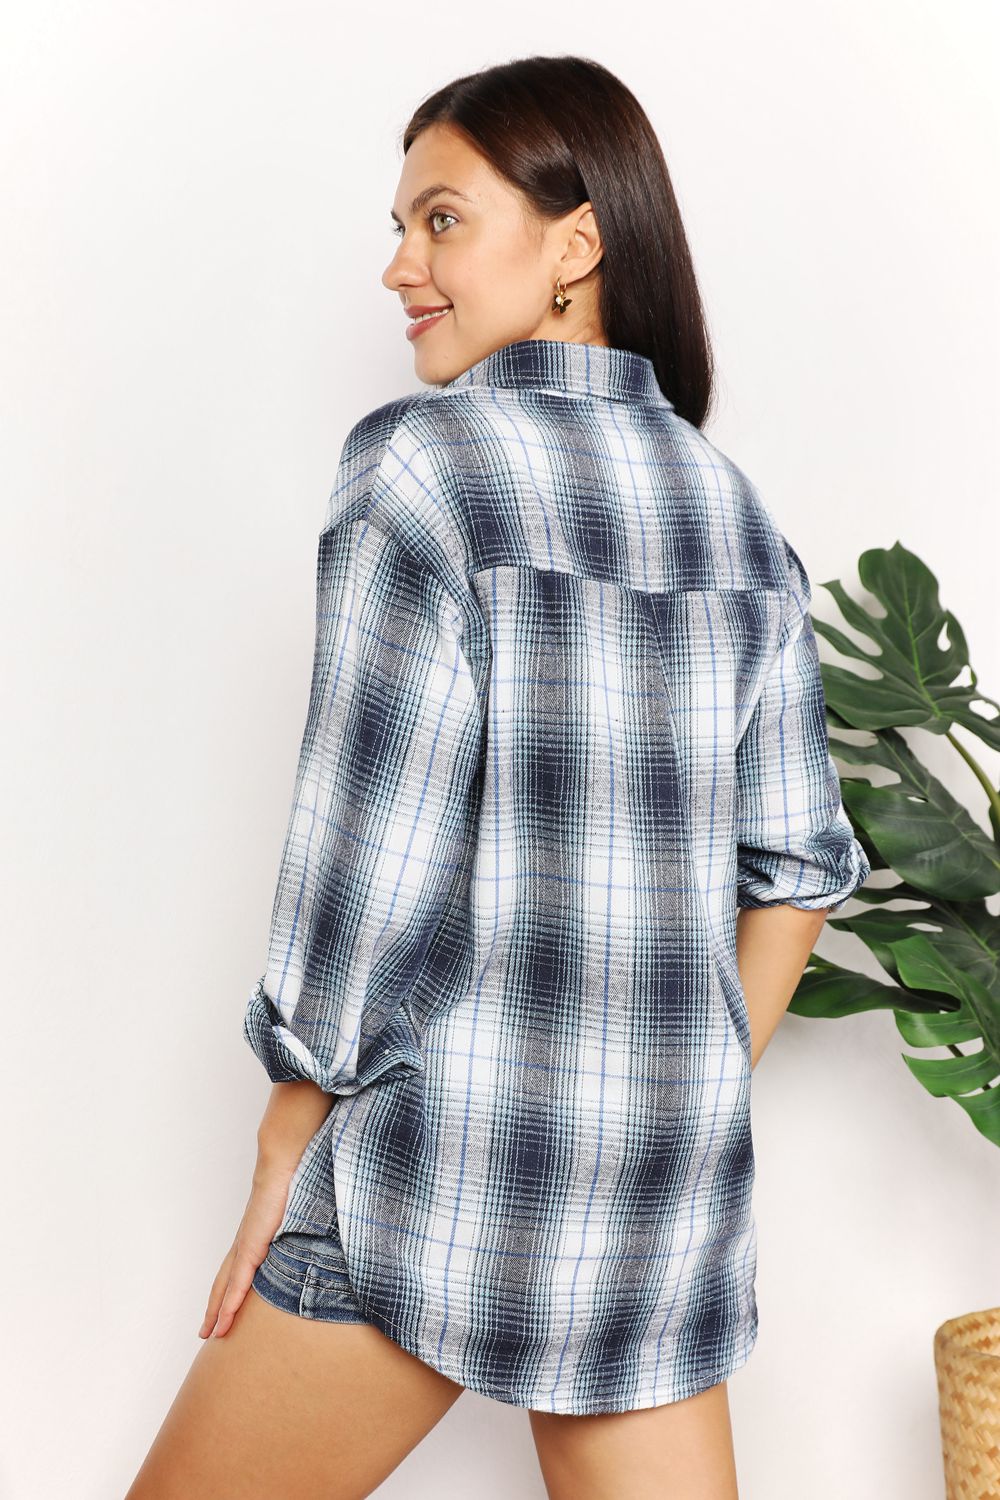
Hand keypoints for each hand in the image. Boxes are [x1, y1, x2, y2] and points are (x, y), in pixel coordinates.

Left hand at [197, 1159, 294, 1339]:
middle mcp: (244, 1243)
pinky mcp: (251, 1244)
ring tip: (210, 1333)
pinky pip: (238, 1280)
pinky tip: (225, 1319)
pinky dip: (231, 1301)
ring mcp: (245, 1244)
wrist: (284, 1163)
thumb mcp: (297, 1214)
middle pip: (224, 1283)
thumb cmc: (293, 1181)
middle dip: (215, 1308)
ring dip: (217, 1311)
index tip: (223, 1310)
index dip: (228, 1291)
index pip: (236, 1270)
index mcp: (254, 1236)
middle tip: (207, 1332)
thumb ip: (299, 1229)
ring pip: (226, 1286)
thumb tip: (318, 1235)